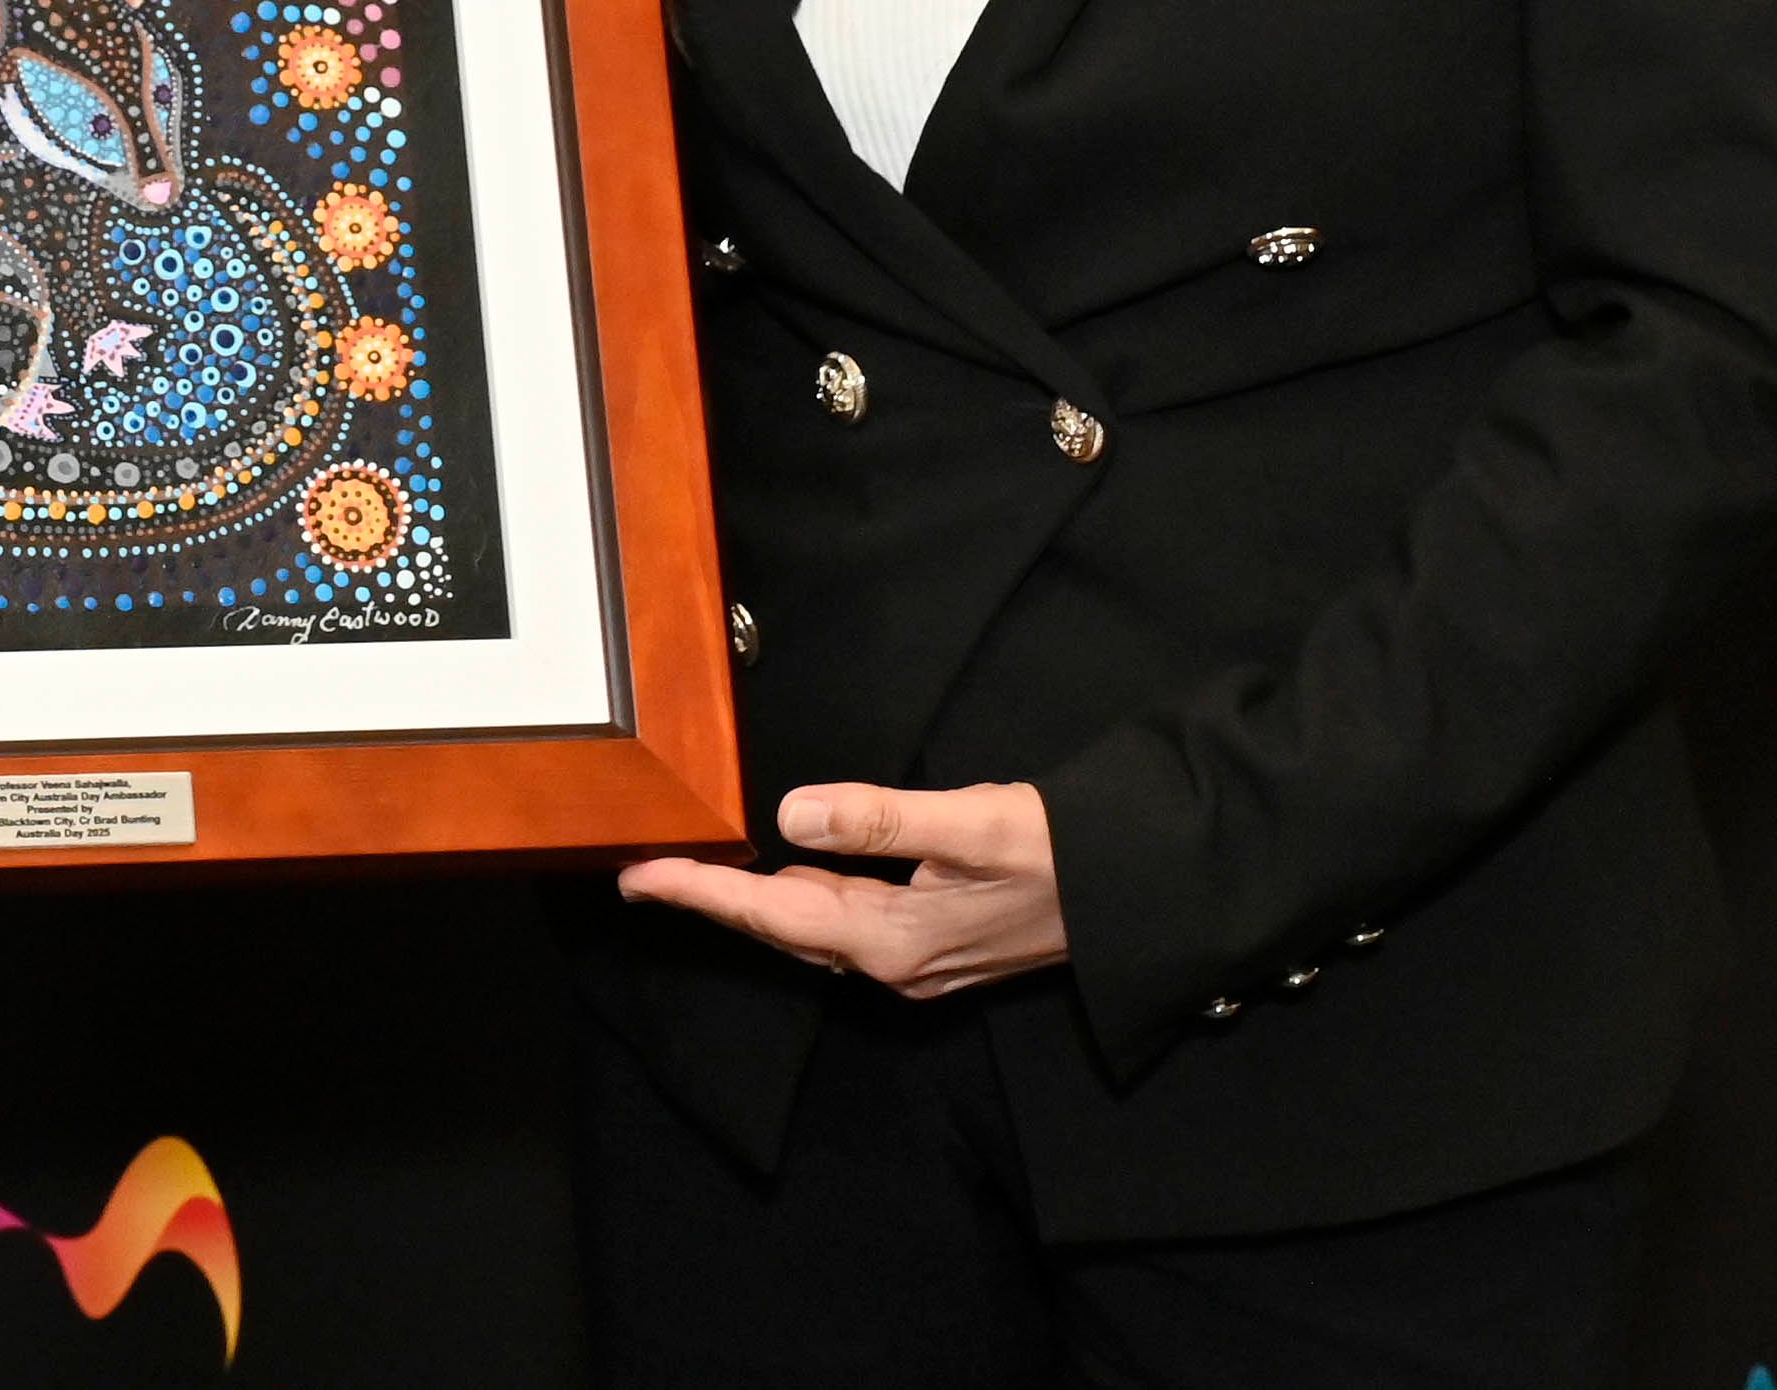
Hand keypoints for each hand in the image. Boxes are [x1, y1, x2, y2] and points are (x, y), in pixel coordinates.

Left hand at [621, 779, 1066, 999]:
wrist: (1138, 896)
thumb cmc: (1066, 854)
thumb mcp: (976, 821)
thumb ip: (880, 819)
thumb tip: (790, 813)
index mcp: (893, 940)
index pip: (772, 911)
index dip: (701, 891)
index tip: (639, 874)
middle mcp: (895, 964)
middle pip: (780, 927)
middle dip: (712, 898)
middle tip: (646, 869)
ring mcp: (915, 962)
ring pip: (809, 928)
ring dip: (752, 901)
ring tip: (694, 869)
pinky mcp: (933, 946)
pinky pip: (842, 925)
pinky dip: (799, 899)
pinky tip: (784, 871)